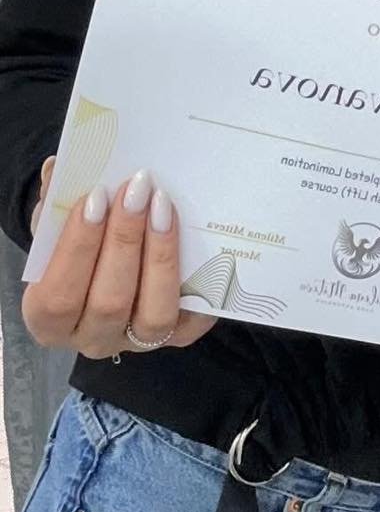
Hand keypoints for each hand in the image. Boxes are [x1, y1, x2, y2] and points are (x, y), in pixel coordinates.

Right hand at [22, 165, 215, 357]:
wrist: (108, 269)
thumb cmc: (79, 248)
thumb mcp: (58, 229)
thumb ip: (54, 204)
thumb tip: (60, 169)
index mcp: (48, 318)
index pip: (58, 295)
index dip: (78, 247)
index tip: (96, 197)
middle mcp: (91, 338)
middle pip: (109, 302)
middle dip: (125, 240)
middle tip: (138, 190)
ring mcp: (136, 342)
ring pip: (154, 314)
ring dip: (161, 255)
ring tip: (164, 206)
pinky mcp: (177, 337)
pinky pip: (193, 318)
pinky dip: (200, 283)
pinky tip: (199, 243)